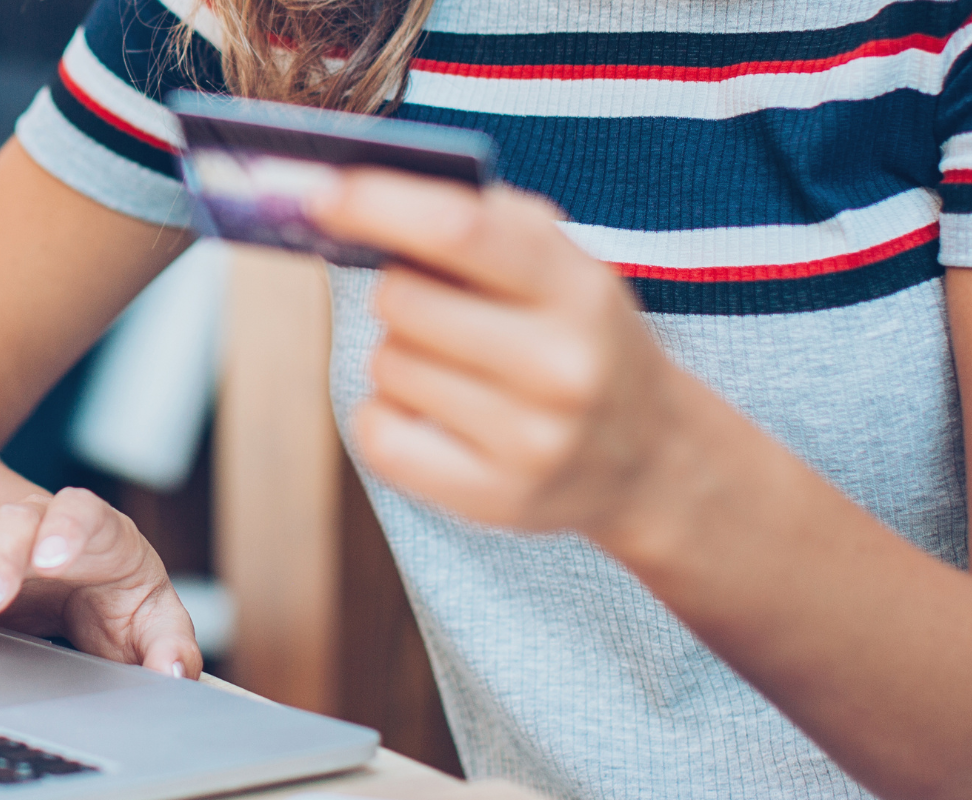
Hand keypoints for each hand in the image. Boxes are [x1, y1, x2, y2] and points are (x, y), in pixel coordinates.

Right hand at [0, 488, 199, 677]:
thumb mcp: (150, 618)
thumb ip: (167, 644)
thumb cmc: (116, 594)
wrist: (77, 569)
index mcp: (96, 532)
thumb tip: (174, 670)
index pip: (83, 513)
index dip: (68, 528)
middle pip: (13, 520)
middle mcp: (37, 523)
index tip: (55, 557)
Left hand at [308, 171, 691, 540]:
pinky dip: (383, 415)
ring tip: (453, 366)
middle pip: (403, 301)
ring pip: (387, 365)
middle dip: (398, 290)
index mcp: (579, 289)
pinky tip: (427, 412)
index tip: (320, 192)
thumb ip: (483, 222)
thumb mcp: (564, 267)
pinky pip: (379, 436)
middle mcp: (561, 366)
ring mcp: (531, 440)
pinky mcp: (494, 498)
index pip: (460, 231)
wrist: (650, 455)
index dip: (378, 205)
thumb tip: (359, 195)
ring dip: (398, 355)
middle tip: (433, 304)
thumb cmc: (579, 337)